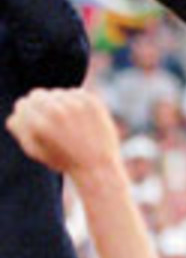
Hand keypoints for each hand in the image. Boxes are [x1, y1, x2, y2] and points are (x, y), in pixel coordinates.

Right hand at [7, 88, 122, 184]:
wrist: (97, 164)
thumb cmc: (64, 160)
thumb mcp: (35, 150)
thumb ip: (21, 130)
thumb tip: (17, 112)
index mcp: (37, 125)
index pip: (22, 104)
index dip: (26, 112)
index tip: (33, 119)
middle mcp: (54, 112)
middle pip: (37, 94)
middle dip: (39, 105)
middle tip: (49, 118)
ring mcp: (74, 104)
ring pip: (56, 93)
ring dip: (58, 103)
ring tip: (67, 123)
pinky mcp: (90, 101)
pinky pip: (74, 93)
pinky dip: (74, 103)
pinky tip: (80, 118)